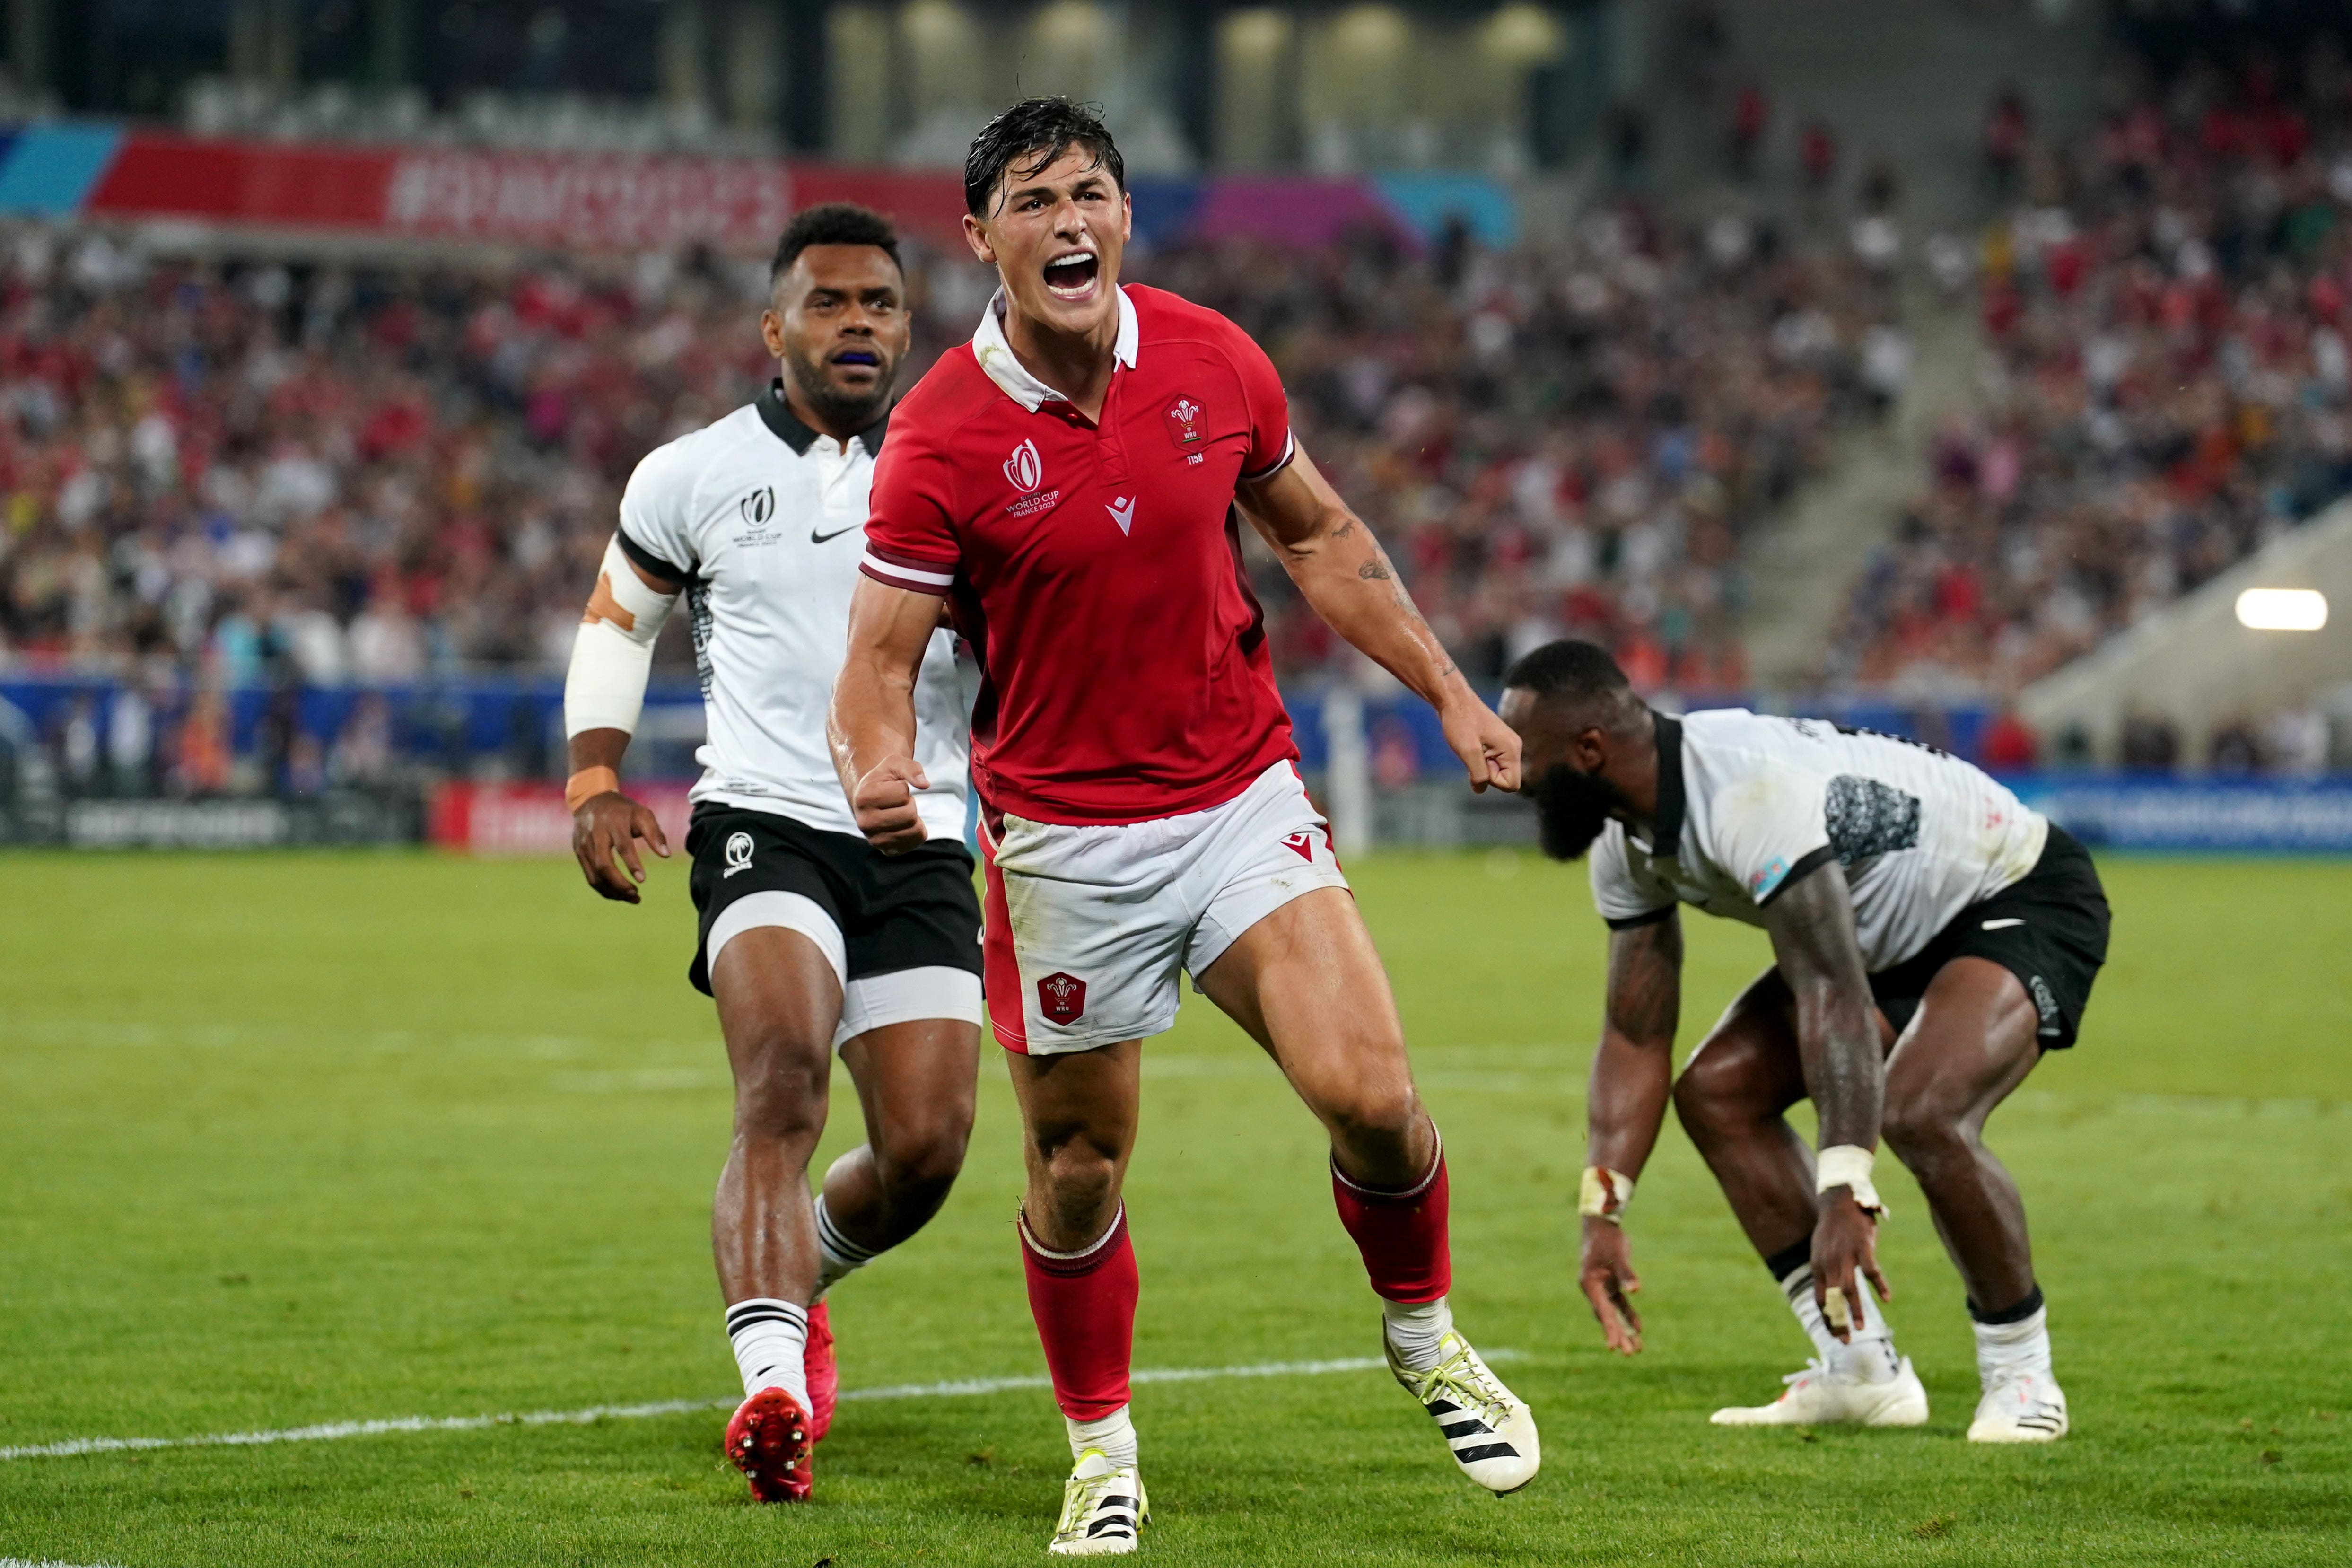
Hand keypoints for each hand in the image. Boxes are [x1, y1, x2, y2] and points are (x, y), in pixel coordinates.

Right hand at [571, 791, 669, 902]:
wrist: (591, 799)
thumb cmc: (623, 809)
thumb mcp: (642, 814)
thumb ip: (655, 834)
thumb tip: (666, 855)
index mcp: (613, 822)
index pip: (622, 846)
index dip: (632, 864)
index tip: (642, 880)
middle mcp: (595, 834)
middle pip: (603, 865)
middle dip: (619, 884)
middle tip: (636, 894)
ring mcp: (584, 845)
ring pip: (595, 876)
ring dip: (613, 891)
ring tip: (633, 898)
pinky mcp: (579, 853)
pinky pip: (590, 877)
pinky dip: (605, 889)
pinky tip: (619, 894)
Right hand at [853, 755, 930, 853]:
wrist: (870, 803)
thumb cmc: (883, 781)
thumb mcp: (893, 764)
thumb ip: (910, 768)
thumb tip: (924, 785)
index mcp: (863, 798)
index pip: (902, 793)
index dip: (903, 788)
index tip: (891, 789)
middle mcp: (865, 823)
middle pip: (910, 813)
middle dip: (909, 804)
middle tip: (897, 803)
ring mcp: (875, 840)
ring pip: (915, 828)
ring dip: (913, 817)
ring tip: (899, 812)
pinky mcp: (888, 850)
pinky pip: (917, 839)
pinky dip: (917, 829)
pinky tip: (903, 824)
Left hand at [1439, 694, 1521, 793]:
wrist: (1454, 699)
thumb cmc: (1460, 722)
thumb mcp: (1468, 751)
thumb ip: (1478, 774)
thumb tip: (1480, 790)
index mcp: (1512, 749)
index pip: (1512, 784)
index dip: (1493, 781)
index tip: (1480, 762)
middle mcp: (1514, 747)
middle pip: (1505, 778)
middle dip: (1487, 773)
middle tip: (1474, 753)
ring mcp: (1506, 744)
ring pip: (1497, 771)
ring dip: (1481, 766)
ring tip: (1471, 748)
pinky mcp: (1497, 743)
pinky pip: (1491, 762)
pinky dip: (1479, 760)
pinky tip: (1471, 746)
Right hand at [1578, 1216, 1643, 1354]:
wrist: (1601, 1224)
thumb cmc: (1608, 1239)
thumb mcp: (1618, 1255)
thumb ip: (1626, 1273)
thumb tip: (1635, 1290)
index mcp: (1590, 1284)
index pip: (1602, 1311)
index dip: (1609, 1329)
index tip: (1613, 1347)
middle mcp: (1593, 1289)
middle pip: (1607, 1317)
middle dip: (1619, 1335)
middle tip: (1630, 1353)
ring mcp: (1601, 1288)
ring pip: (1613, 1314)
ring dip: (1624, 1329)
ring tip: (1636, 1349)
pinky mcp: (1610, 1284)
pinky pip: (1619, 1304)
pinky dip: (1628, 1315)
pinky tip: (1638, 1328)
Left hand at [1810, 1190, 1891, 1341]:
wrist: (1839, 1200)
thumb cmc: (1833, 1229)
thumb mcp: (1822, 1251)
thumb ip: (1825, 1271)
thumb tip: (1830, 1293)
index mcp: (1818, 1267)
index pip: (1820, 1299)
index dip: (1827, 1318)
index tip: (1834, 1335)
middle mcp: (1828, 1263)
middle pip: (1832, 1299)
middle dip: (1838, 1322)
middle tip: (1845, 1341)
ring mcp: (1845, 1255)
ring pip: (1848, 1289)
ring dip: (1855, 1310)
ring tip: (1861, 1328)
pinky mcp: (1862, 1247)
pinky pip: (1871, 1270)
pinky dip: (1879, 1285)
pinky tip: (1886, 1298)